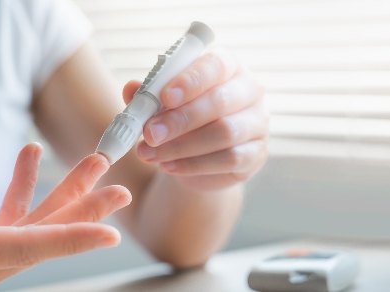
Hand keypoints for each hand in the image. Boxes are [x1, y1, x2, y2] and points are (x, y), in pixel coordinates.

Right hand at [0, 143, 130, 291]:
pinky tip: (30, 159)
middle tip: (119, 191)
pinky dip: (25, 192)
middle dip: (84, 212)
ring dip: (64, 197)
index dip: (69, 238)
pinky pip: (11, 224)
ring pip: (33, 230)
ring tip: (93, 166)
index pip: (22, 247)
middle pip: (41, 240)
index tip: (109, 231)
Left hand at [125, 49, 267, 191]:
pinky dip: (193, 165)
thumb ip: (148, 94)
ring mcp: (258, 123)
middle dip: (180, 119)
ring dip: (181, 146)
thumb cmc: (181, 118)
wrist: (197, 158)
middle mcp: (250, 90)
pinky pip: (229, 160)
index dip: (191, 81)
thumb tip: (132, 88)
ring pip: (224, 133)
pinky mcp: (257, 154)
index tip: (165, 97)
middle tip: (149, 133)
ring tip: (150, 153)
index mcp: (228, 66)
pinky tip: (168, 166)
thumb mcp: (160, 104)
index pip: (216, 65)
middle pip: (220, 101)